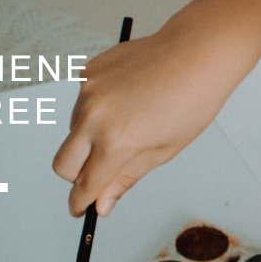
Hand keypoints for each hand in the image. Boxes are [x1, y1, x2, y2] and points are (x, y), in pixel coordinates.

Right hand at [53, 11, 260, 215]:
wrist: (197, 52)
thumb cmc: (192, 100)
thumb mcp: (165, 150)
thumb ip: (126, 178)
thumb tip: (102, 203)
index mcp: (116, 141)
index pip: (85, 185)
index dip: (81, 202)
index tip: (81, 209)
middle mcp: (94, 116)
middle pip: (63, 164)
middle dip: (76, 176)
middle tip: (101, 173)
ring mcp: (87, 91)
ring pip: (72, 132)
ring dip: (89, 139)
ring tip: (131, 122)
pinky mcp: (87, 72)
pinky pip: (82, 103)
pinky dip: (96, 110)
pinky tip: (128, 99)